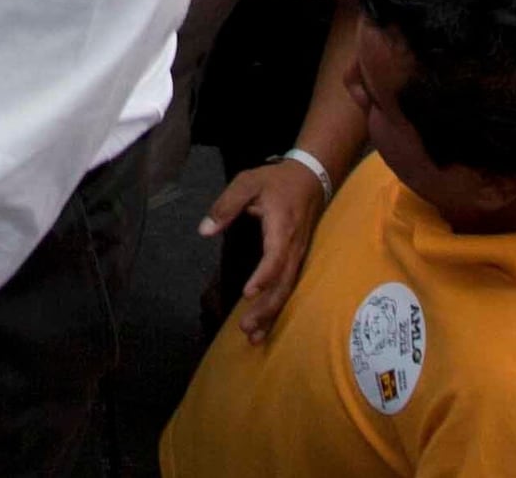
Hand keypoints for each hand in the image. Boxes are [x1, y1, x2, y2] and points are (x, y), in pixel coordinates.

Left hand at [198, 155, 328, 343]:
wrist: (311, 178)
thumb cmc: (276, 181)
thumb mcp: (248, 182)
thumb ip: (226, 205)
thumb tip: (204, 230)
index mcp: (282, 228)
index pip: (275, 257)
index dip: (263, 276)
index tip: (247, 293)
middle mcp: (294, 248)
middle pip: (283, 284)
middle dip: (265, 308)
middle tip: (245, 328)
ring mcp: (298, 257)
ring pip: (287, 292)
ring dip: (271, 315)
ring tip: (252, 337)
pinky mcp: (297, 262)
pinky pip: (289, 289)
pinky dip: (277, 309)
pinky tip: (264, 327)